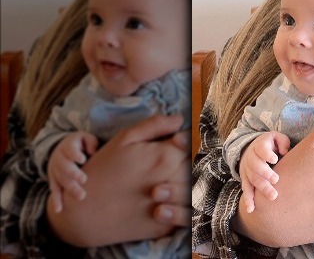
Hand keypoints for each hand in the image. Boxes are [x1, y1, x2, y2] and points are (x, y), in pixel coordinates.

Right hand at [47, 115, 188, 246]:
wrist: (84, 213)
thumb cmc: (103, 170)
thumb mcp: (125, 139)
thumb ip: (155, 126)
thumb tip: (181, 119)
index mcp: (167, 156)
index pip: (195, 144)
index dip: (190, 142)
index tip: (180, 143)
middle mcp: (175, 179)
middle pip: (198, 166)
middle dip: (191, 162)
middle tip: (176, 163)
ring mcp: (172, 204)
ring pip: (196, 189)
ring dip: (190, 183)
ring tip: (173, 180)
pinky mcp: (167, 225)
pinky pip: (186, 212)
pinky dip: (182, 205)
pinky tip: (170, 199)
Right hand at [47, 131, 97, 211]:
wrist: (61, 148)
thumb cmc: (80, 144)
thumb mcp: (85, 138)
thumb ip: (91, 142)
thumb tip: (93, 151)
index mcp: (67, 147)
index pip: (70, 150)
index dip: (75, 154)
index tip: (82, 159)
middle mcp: (59, 159)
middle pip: (65, 167)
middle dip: (74, 174)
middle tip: (84, 179)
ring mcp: (55, 171)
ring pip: (61, 180)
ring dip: (70, 188)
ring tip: (81, 196)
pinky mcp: (54, 180)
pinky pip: (55, 190)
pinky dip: (56, 200)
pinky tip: (59, 209)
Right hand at [240, 132, 290, 210]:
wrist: (251, 148)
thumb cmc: (270, 144)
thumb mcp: (276, 138)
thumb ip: (282, 142)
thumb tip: (284, 152)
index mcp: (259, 146)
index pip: (261, 150)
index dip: (267, 154)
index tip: (274, 159)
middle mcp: (251, 158)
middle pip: (256, 166)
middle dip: (265, 174)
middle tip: (276, 180)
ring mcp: (247, 170)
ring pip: (253, 179)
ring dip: (261, 188)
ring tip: (273, 196)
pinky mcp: (245, 179)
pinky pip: (246, 189)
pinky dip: (248, 199)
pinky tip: (251, 209)